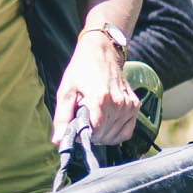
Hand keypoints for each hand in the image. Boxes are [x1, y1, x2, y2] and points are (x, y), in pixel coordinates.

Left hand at [52, 31, 139, 147]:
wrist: (101, 52)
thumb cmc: (80, 71)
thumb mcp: (65, 91)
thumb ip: (62, 118)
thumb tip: (58, 141)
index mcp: (100, 99)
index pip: (95, 132)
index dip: (83, 135)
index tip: (76, 129)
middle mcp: (118, 103)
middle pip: (105, 135)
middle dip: (92, 135)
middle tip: (84, 122)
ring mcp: (129, 105)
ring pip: (116, 135)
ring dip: (104, 135)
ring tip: (94, 120)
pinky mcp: (135, 105)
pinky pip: (127, 131)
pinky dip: (116, 133)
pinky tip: (106, 125)